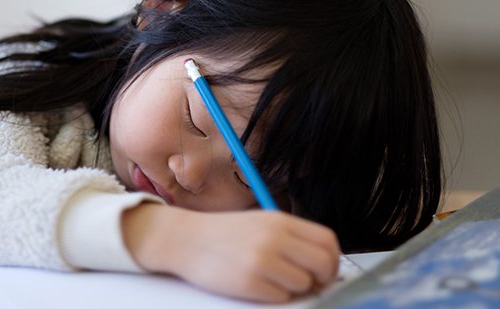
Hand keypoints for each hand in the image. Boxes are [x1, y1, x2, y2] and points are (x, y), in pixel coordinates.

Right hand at [123, 204, 339, 302]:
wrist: (187, 240)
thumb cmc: (225, 234)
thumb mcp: (262, 223)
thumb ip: (291, 238)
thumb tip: (322, 262)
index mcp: (280, 220)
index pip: (327, 240)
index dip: (333, 259)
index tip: (324, 269)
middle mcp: (275, 238)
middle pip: (323, 264)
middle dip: (322, 278)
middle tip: (310, 283)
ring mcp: (262, 260)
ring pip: (304, 284)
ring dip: (294, 288)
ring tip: (274, 281)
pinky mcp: (249, 282)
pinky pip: (281, 298)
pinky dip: (275, 296)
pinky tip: (258, 285)